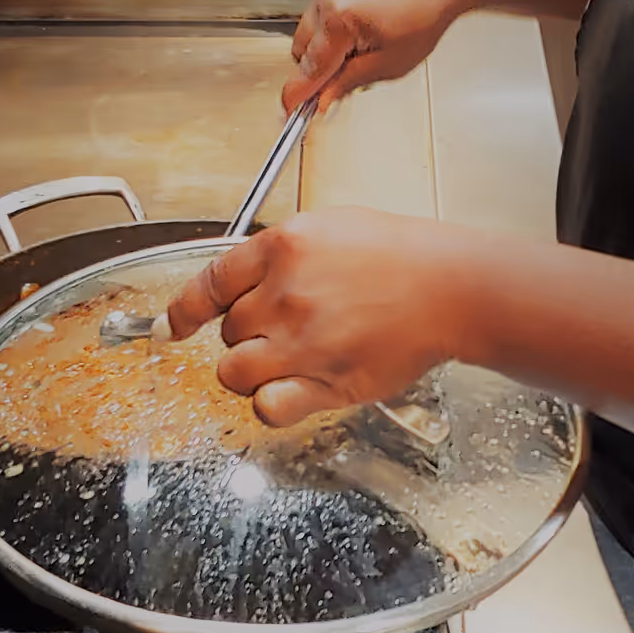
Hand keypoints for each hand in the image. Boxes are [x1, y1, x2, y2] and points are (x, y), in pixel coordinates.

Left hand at [166, 207, 467, 426]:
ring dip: (252, 370)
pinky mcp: (324, 382)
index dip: (186, 308)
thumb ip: (284, 252)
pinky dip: (272, 402)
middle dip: (248, 333)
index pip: (210, 282)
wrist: (454, 288)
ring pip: (234, 371)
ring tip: (288, 360)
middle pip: (227, 330)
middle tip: (288, 328)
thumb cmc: (405, 255)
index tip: (179, 323)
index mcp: (284, 246)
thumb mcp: (334, 226)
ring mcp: (301, 342)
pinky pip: (266, 406)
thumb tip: (247, 279)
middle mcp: (284, 294)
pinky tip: (294, 388)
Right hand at [286, 0, 468, 112]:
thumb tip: (321, 98)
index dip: (299, 92)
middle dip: (321, 62)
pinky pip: (320, 2)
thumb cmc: (426, 13)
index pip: (311, 66)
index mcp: (340, 18)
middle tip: (351, 66)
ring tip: (365, 33)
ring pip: (310, 23)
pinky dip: (334, 14)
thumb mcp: (390, 64)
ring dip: (328, 37)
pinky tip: (363, 14)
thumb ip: (348, 82)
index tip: (291, 107)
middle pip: (303, 45)